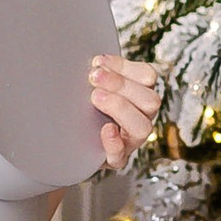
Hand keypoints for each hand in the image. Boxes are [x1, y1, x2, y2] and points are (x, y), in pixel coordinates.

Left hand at [89, 52, 162, 172]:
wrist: (70, 138)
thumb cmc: (85, 104)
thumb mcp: (93, 84)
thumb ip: (99, 72)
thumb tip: (95, 62)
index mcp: (139, 94)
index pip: (148, 76)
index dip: (125, 67)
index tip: (98, 62)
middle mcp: (142, 116)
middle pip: (151, 100)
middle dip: (120, 85)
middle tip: (93, 77)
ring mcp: (131, 140)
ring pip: (143, 127)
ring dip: (120, 108)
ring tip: (95, 98)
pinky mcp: (116, 159)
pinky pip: (121, 156)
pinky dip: (113, 143)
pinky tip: (105, 129)